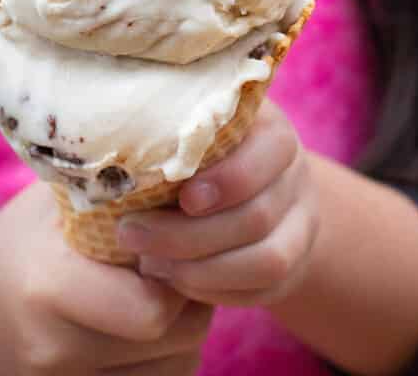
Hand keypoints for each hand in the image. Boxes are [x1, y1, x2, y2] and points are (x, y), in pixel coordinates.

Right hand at [0, 180, 212, 374]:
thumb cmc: (26, 235)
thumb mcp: (60, 196)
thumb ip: (116, 184)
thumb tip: (186, 158)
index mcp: (48, 287)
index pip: (152, 309)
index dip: (175, 268)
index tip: (170, 237)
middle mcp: (56, 350)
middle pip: (175, 337)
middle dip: (190, 293)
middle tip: (179, 256)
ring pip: (179, 363)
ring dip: (185, 325)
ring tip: (163, 283)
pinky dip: (168, 352)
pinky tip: (146, 317)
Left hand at [116, 99, 319, 308]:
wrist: (252, 188)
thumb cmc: (202, 147)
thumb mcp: (194, 125)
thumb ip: (173, 126)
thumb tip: (115, 129)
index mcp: (273, 132)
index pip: (268, 153)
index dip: (225, 180)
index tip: (179, 196)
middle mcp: (295, 177)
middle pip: (256, 216)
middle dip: (187, 234)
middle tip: (130, 234)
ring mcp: (301, 227)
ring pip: (265, 262)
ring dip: (199, 269)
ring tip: (147, 263)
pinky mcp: (293, 270)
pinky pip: (260, 292)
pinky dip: (212, 290)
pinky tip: (172, 280)